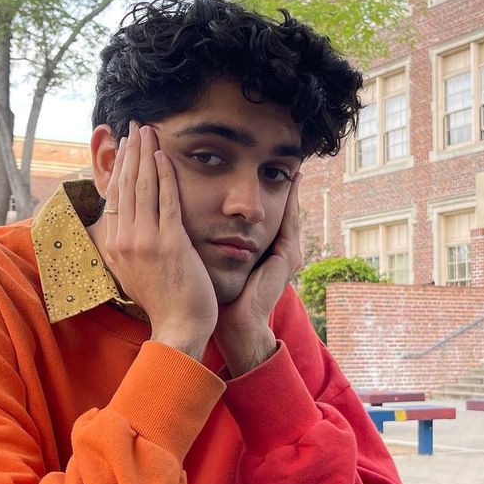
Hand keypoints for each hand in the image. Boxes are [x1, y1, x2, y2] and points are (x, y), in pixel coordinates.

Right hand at [101, 122, 216, 359]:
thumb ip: (128, 246)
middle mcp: (124, 240)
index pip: (115, 197)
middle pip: (126, 185)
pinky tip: (163, 155)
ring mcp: (145, 241)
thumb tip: (124, 224)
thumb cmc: (163, 300)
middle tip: (135, 126)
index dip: (119, 167)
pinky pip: (166, 201)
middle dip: (131, 151)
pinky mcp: (169, 243)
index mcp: (114, 246)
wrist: (179, 327)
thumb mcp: (133, 271)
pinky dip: (164, 175)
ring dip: (145, 154)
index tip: (124, 146)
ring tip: (148, 131)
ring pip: (143, 187)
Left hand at [214, 172, 301, 375]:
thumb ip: (215, 239)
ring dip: (292, 190)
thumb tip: (191, 214)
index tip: (259, 167)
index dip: (262, 190)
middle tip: (289, 160)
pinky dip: (293, 203)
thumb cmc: (218, 292)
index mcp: (261, 249)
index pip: (262, 213)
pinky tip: (292, 183)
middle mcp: (279, 250)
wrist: (235, 323)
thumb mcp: (217, 257)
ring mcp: (288, 254)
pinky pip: (292, 223)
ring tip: (293, 166)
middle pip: (282, 210)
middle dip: (285, 186)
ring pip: (290, 212)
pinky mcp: (288, 257)